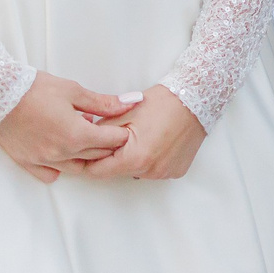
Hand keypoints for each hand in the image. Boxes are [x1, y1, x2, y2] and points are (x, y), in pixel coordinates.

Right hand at [0, 71, 135, 183]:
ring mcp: (44, 161)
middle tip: (112, 132)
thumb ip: (103, 103)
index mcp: (76, 135)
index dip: (122, 133)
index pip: (111, 142)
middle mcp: (62, 154)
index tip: (126, 126)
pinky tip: (64, 153)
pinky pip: (51, 174)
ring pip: (76, 168)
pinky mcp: (28, 162)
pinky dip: (61, 167)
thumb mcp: (73, 91)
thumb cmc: (35, 89)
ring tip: (88, 140)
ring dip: (87, 157)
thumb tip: (131, 103)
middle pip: (96, 156)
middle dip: (108, 145)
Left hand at [80, 84, 206, 181]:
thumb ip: (100, 132)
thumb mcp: (124, 113)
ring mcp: (165, 173)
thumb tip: (84, 140)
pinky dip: (149, 159)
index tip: (78, 156)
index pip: (98, 172)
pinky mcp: (176, 171)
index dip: (85, 163)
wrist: (196, 99)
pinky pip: (154, 169)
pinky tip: (154, 141)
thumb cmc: (162, 102)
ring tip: (138, 135)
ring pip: (136, 170)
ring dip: (131, 158)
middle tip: (111, 137)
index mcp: (135, 158)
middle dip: (110, 157)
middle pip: (117, 171)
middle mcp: (151, 171)